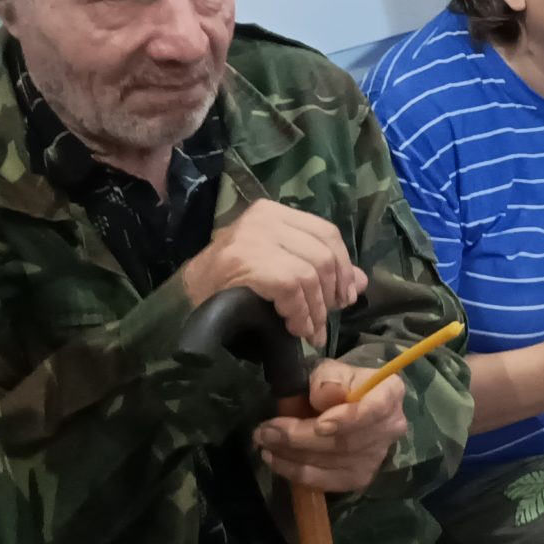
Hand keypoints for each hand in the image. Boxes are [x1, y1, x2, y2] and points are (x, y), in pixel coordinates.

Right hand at [185, 200, 368, 342]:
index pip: (325, 232)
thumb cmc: (227, 287)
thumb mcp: (277, 269)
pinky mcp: (247, 262)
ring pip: (311, 272)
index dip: (344, 266)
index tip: (346, 297)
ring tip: (310, 331)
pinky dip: (301, 313)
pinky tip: (296, 328)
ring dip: (316, 310)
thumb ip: (317, 269)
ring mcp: (253, 237)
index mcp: (272, 212)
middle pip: (323, 252)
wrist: (180, 304)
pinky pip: (293, 287)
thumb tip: (362, 280)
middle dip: (332, 292)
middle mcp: (263, 218)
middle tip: (326, 320)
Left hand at [253, 361, 408, 493]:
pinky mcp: (360, 477)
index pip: (375, 409)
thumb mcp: (329, 370)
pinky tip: (276, 460)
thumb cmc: (336, 382)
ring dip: (293, 456)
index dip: (348, 420)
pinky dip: (297, 472)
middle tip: (265, 431)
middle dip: (301, 438)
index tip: (319, 425)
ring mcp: (377, 456)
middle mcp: (391, 427)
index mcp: (390, 392)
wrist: (343, 403)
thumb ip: (328, 378)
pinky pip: (327, 481)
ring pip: (333, 462)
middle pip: (347, 441)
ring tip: (264, 443)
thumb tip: (324, 395)